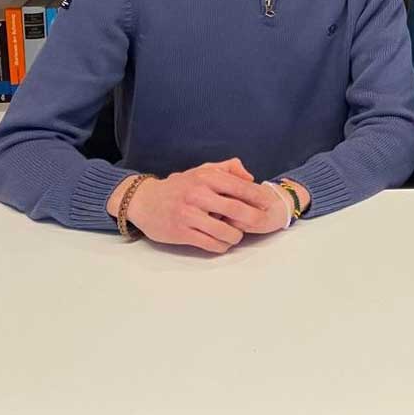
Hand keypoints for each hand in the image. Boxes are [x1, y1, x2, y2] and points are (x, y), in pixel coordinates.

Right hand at [124, 158, 280, 253]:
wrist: (145, 201)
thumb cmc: (179, 186)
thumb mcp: (202, 170)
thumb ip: (227, 168)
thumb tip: (250, 177)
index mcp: (206, 178)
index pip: (240, 188)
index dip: (258, 197)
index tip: (268, 204)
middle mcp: (198, 195)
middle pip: (237, 210)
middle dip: (254, 219)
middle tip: (260, 223)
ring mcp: (189, 215)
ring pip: (225, 232)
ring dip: (236, 236)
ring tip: (236, 234)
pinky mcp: (181, 233)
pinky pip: (210, 244)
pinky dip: (221, 246)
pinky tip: (222, 242)